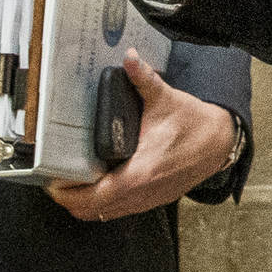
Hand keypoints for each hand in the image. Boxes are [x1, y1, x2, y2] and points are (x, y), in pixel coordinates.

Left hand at [45, 51, 236, 221]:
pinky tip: (95, 184)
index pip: (95, 196)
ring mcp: (148, 200)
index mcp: (141, 172)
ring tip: (70, 182)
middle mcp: (142, 192)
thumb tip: (130, 56)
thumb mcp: (166, 99)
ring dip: (85, 203)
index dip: (68, 193)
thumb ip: (144, 79)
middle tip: (54, 179)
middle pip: (93, 211)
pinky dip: (102, 203)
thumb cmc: (193, 123)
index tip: (51, 180)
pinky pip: (119, 210)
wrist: (220, 142)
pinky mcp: (153, 199)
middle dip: (69, 199)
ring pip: (104, 215)